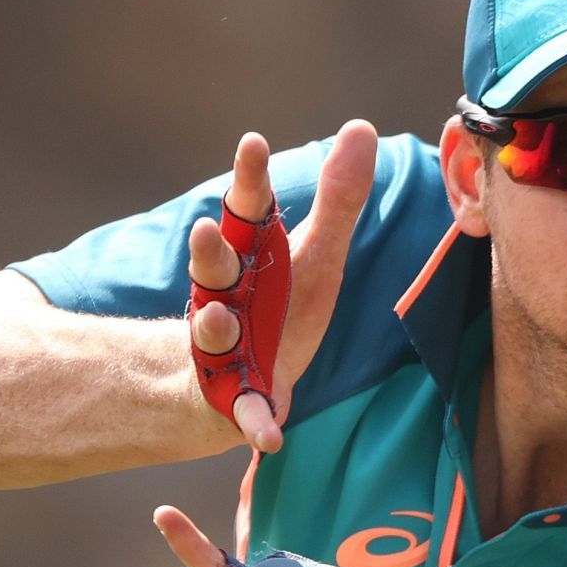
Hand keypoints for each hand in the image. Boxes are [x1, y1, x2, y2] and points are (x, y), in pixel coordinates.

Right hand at [189, 121, 377, 453]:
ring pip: (211, 333)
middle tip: (206, 231)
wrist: (244, 381)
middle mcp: (225, 295)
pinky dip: (255, 424)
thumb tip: (360, 126)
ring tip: (216, 321)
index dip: (249, 179)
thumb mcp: (313, 255)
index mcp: (249, 256)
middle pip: (213, 269)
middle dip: (208, 253)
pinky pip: (243, 412)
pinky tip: (270, 440)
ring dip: (211, 327)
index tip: (253, 143)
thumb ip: (338, 199)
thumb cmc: (280, 308)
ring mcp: (222, 348)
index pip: (245, 210)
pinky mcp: (234, 397)